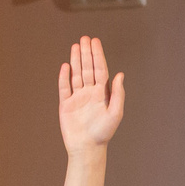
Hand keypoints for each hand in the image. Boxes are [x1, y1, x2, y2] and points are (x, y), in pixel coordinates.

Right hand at [57, 36, 123, 151]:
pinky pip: (64, 87)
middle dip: (86, 53)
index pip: (100, 69)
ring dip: (76, 60)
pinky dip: (64, 76)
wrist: (87, 147)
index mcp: (102, 94)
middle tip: (84, 38)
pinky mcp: (65, 104)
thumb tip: (120, 74)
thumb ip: (118, 93)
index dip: (97, 55)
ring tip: (75, 46)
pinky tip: (66, 65)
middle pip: (87, 68)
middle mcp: (90, 93)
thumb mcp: (115, 113)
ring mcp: (77, 97)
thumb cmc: (103, 133)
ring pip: (76, 74)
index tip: (95, 42)